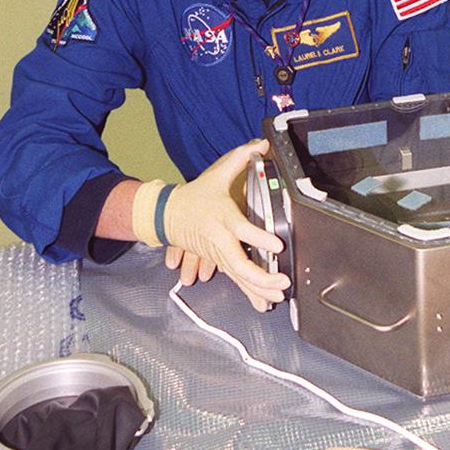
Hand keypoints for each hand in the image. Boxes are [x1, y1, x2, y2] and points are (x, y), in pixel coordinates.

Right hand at [164, 139, 289, 311]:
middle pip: (240, 264)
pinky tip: (264, 305)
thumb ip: (241, 158)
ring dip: (258, 289)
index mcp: (224, 218)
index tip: (277, 246)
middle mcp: (221, 240)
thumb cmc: (196, 196)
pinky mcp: (218, 262)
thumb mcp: (217, 174)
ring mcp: (219, 255)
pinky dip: (250, 294)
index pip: (243, 230)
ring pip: (239, 277)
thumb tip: (262, 144)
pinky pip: (236, 281)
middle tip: (282, 281)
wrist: (168, 215)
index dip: (260, 239)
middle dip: (262, 277)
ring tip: (278, 297)